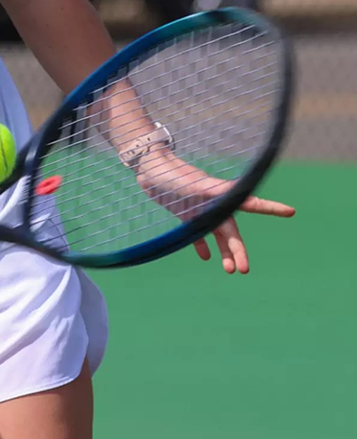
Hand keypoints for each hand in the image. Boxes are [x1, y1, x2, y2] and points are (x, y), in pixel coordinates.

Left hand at [134, 149, 295, 273]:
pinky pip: (196, 233)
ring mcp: (199, 209)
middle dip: (239, 249)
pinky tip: (206, 258)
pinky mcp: (185, 214)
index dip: (269, 207)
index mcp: (219, 194)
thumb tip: (230, 191)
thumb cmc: (170, 173)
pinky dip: (202, 245)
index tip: (290, 211)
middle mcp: (212, 203)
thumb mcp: (191, 182)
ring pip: (217, 235)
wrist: (148, 168)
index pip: (248, 203)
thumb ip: (209, 189)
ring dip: (225, 251)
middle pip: (231, 229)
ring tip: (229, 270)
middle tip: (243, 270)